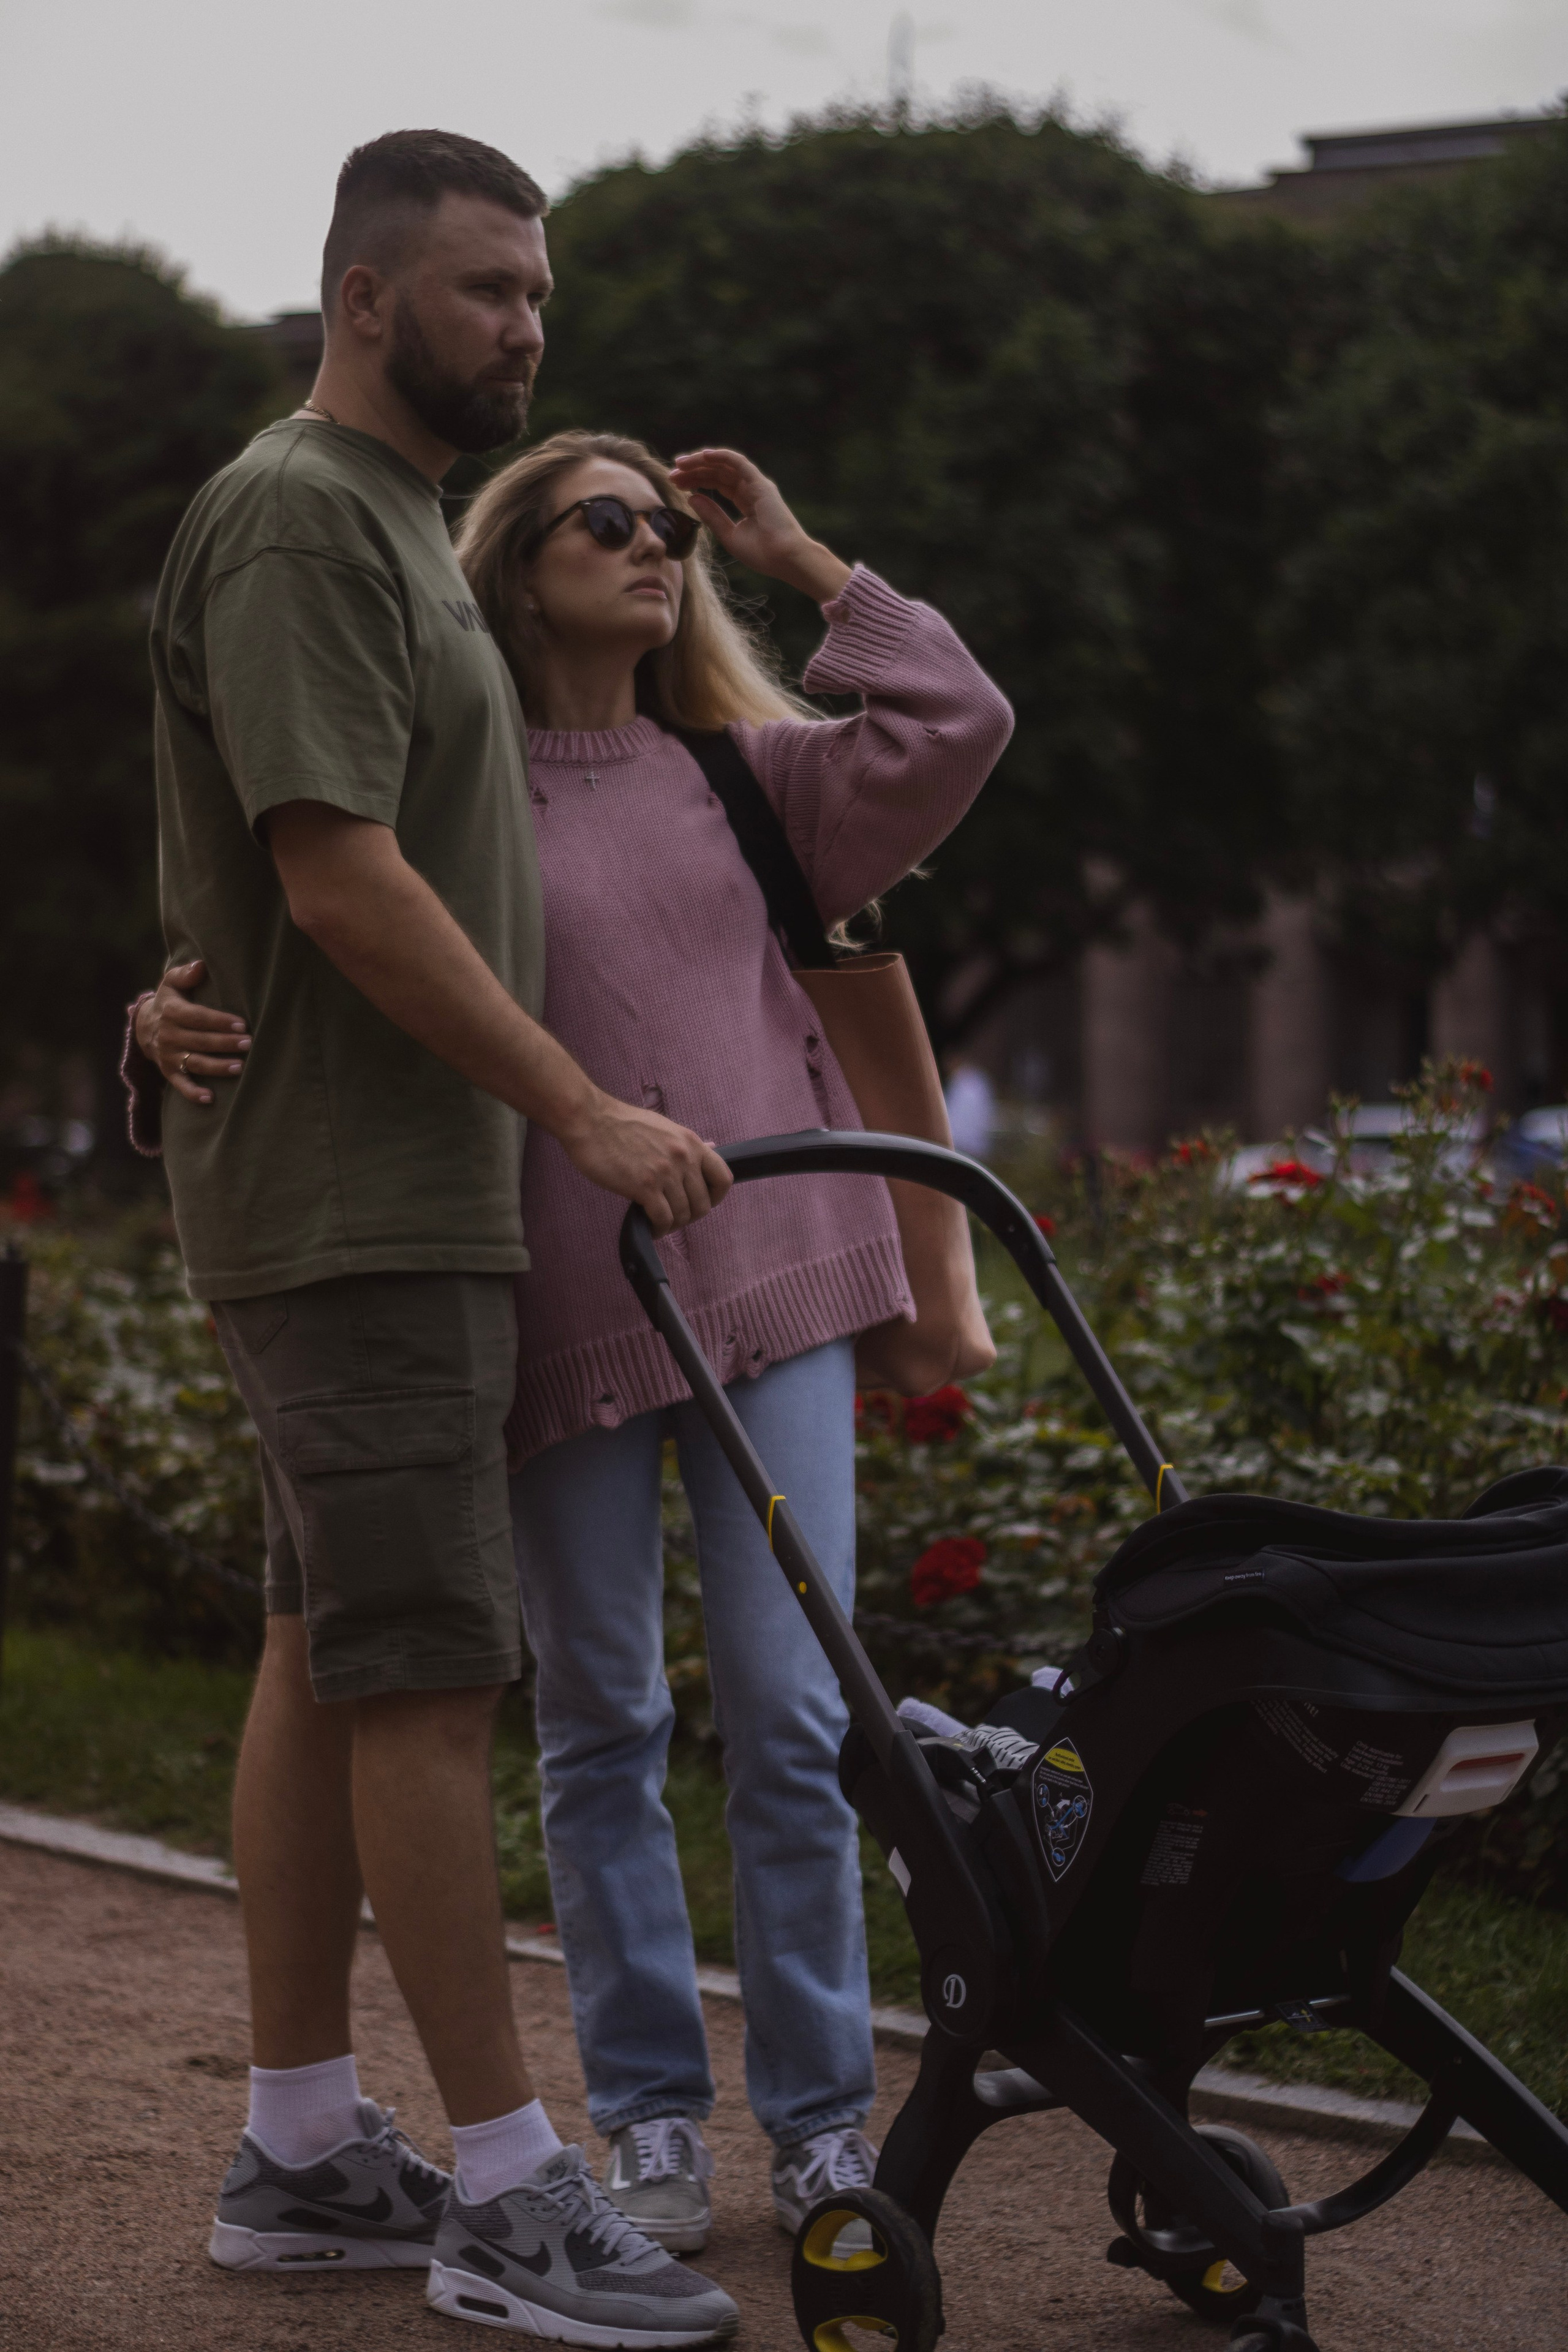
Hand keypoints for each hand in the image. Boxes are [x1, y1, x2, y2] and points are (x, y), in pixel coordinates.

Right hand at [135, 960, 250, 1105]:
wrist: (144, 1026)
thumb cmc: (169, 1001)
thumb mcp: (171, 983)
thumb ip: (185, 974)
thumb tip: (201, 965)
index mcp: (171, 1013)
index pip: (198, 1017)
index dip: (219, 1022)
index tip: (242, 1024)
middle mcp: (169, 1035)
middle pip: (201, 1041)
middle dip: (225, 1043)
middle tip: (249, 1044)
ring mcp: (168, 1056)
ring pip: (195, 1063)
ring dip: (217, 1067)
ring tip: (240, 1067)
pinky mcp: (169, 1072)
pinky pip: (181, 1085)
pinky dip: (193, 1093)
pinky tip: (210, 1099)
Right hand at [558, 1093, 732, 1234]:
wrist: (590, 1119)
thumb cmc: (621, 1123)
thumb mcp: (663, 1127)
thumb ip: (686, 1143)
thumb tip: (711, 1146)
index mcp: (690, 1142)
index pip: (724, 1178)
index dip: (716, 1197)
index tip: (703, 1202)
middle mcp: (683, 1158)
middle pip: (703, 1204)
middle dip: (689, 1215)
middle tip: (673, 1215)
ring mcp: (665, 1173)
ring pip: (683, 1215)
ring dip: (672, 1224)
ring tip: (659, 1222)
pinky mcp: (644, 1186)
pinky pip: (663, 1219)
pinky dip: (659, 1229)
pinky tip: (650, 1226)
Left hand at [667, 447, 851, 603]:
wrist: (785, 559)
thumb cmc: (762, 553)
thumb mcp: (729, 535)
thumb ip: (711, 515)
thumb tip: (691, 498)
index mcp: (746, 501)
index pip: (717, 483)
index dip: (696, 480)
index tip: (676, 483)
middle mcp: (751, 489)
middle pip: (717, 472)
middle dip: (694, 471)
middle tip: (672, 473)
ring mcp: (756, 485)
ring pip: (724, 464)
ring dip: (701, 461)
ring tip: (680, 463)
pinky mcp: (760, 484)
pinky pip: (738, 462)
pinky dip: (720, 456)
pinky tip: (702, 455)